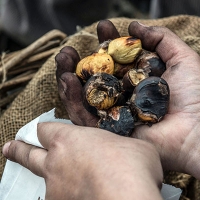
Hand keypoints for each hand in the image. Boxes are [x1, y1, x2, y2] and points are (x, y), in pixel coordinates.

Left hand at [2, 122, 162, 199]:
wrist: (129, 197)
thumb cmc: (131, 165)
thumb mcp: (132, 144)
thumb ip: (121, 143)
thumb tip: (131, 146)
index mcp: (69, 139)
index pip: (46, 129)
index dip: (45, 129)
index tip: (43, 131)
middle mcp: (56, 162)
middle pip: (28, 153)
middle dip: (19, 149)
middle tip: (9, 148)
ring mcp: (56, 187)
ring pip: (43, 178)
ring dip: (50, 176)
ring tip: (58, 178)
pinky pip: (59, 197)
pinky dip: (66, 194)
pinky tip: (80, 193)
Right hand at [56, 20, 199, 179]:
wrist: (197, 132)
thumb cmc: (196, 96)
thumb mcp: (181, 58)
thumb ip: (159, 38)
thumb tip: (134, 26)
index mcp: (136, 81)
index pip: (115, 61)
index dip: (107, 44)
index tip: (103, 28)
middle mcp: (122, 97)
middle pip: (95, 79)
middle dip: (81, 61)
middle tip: (69, 48)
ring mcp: (113, 114)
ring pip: (85, 96)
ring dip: (70, 77)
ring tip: (63, 59)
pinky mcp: (107, 131)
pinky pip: (84, 116)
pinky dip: (73, 99)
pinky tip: (66, 80)